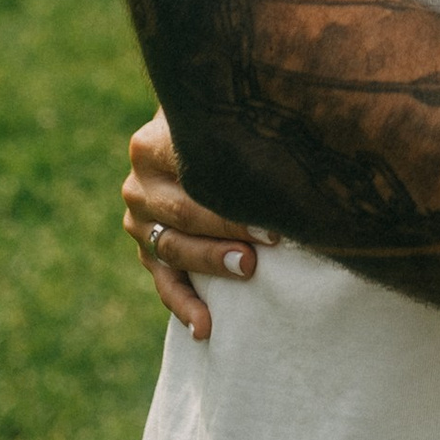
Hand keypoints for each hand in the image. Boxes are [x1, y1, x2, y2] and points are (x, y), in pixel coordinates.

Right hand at [122, 108, 276, 337]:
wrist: (193, 130)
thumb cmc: (225, 119)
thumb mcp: (226, 112)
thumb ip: (243, 120)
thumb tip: (300, 116)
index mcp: (150, 144)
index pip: (191, 174)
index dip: (232, 193)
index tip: (271, 210)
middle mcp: (139, 183)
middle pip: (183, 212)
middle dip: (228, 227)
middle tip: (268, 241)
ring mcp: (139, 219)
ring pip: (173, 248)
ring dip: (211, 262)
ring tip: (248, 269)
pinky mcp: (147, 248)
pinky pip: (165, 282)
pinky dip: (184, 305)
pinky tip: (206, 328)